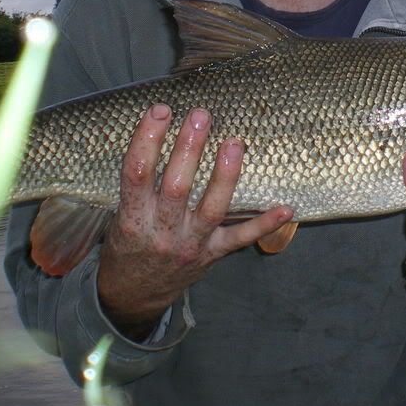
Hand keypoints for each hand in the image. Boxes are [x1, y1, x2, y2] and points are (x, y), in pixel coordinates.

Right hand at [96, 103, 292, 339]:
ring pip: (212, 209)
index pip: (136, 173)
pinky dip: (265, 224)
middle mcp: (162, 232)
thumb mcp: (118, 216)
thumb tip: (159, 127)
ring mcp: (190, 244)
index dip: (147, 139)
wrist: (132, 296)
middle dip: (189, 148)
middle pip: (176, 186)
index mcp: (132, 218)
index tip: (161, 109)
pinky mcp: (213, 254)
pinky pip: (241, 238)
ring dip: (225, 175)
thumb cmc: (128, 244)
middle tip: (200, 115)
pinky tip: (286, 208)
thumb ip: (138, 183)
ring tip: (235, 143)